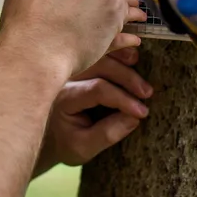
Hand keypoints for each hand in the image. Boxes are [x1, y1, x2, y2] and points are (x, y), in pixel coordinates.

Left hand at [39, 48, 152, 169]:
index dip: (123, 99)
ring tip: (139, 62)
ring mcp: (70, 68)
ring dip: (120, 56)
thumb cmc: (66, 142)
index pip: (97, 90)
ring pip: (97, 54)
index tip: (142, 112)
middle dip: (127, 77)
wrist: (48, 135)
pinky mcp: (77, 64)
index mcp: (65, 98)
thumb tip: (135, 118)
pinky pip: (95, 51)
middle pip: (99, 66)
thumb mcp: (84, 148)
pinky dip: (113, 48)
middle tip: (147, 92)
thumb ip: (108, 134)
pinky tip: (129, 49)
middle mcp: (64, 78)